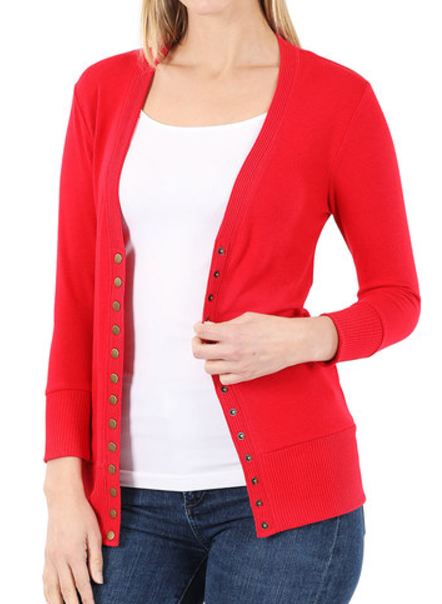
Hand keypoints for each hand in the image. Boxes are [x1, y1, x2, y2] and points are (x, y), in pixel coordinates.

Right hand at [43, 486, 102, 603]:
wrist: (63, 500)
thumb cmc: (81, 514)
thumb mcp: (95, 535)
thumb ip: (96, 559)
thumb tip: (99, 580)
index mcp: (74, 554)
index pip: (82, 583)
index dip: (87, 598)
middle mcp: (60, 558)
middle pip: (66, 589)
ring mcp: (51, 557)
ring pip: (52, 588)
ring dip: (57, 602)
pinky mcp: (47, 554)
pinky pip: (45, 578)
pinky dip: (48, 591)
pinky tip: (51, 597)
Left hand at [191, 311, 337, 384]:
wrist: (293, 342)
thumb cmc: (274, 327)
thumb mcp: (248, 318)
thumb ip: (227, 324)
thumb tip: (212, 328)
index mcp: (233, 334)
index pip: (202, 332)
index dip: (198, 328)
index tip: (200, 327)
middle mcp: (233, 351)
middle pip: (199, 352)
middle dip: (197, 343)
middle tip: (202, 340)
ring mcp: (239, 366)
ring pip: (208, 368)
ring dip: (209, 358)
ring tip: (217, 352)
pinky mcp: (246, 376)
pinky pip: (223, 380)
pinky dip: (222, 372)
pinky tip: (227, 363)